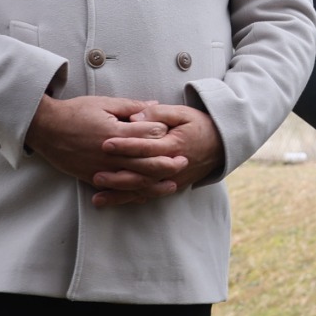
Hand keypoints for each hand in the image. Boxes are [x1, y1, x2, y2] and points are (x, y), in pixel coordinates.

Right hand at [25, 92, 166, 182]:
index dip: (163, 134)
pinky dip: (134, 194)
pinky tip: (146, 195)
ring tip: (172, 183)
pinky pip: (118, 190)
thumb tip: (155, 106)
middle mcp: (110, 154)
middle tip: (184, 162)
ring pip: (135, 181)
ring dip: (156, 184)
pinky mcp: (93, 178)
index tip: (175, 133)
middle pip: (146, 163)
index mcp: (115, 132)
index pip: (148, 135)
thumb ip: (131, 107)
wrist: (46, 128)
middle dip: (168, 164)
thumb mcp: (104, 103)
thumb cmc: (75, 112)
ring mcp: (101, 168)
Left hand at [88, 104, 224, 206]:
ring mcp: (172, 180)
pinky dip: (129, 200)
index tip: (105, 144)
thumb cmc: (198, 125)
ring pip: (143, 189)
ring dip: (120, 194)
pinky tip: (112, 202)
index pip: (146, 147)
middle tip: (95, 174)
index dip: (126, 146)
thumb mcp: (181, 113)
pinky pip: (148, 195)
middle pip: (142, 173)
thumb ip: (157, 114)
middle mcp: (173, 166)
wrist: (220, 145)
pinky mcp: (171, 187)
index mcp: (174, 145)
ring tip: (98, 196)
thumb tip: (135, 117)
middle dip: (118, 175)